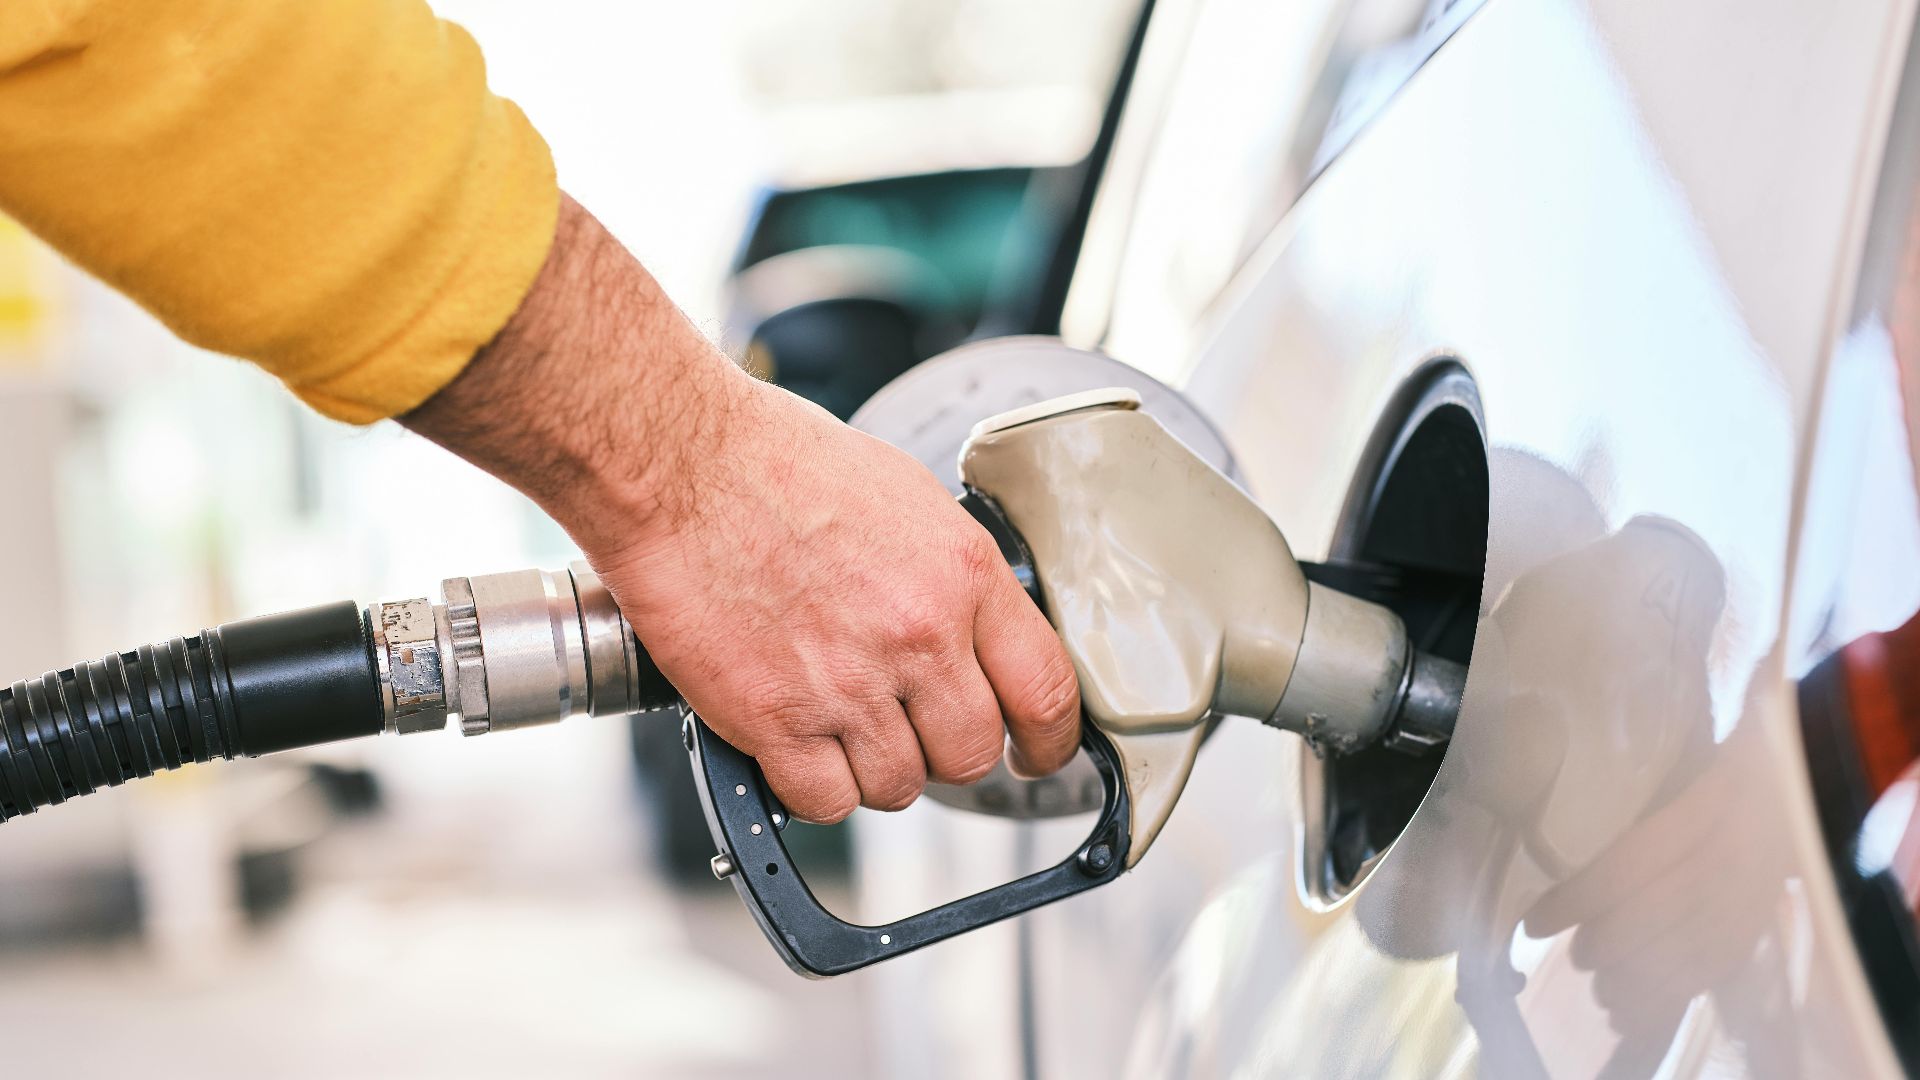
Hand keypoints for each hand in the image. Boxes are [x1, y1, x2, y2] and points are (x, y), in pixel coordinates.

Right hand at [403, 195, 1081, 821]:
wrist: (678, 464)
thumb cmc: (776, 462)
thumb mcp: (905, 498)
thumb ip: (951, 576)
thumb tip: (971, 631)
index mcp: (964, 574)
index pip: (1047, 692)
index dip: (1050, 742)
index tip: (1036, 755)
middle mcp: (920, 635)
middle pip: (972, 755)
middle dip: (943, 751)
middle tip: (908, 728)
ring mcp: (849, 685)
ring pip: (898, 787)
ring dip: (872, 768)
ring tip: (835, 721)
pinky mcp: (776, 720)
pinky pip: (824, 802)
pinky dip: (810, 786)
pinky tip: (793, 743)